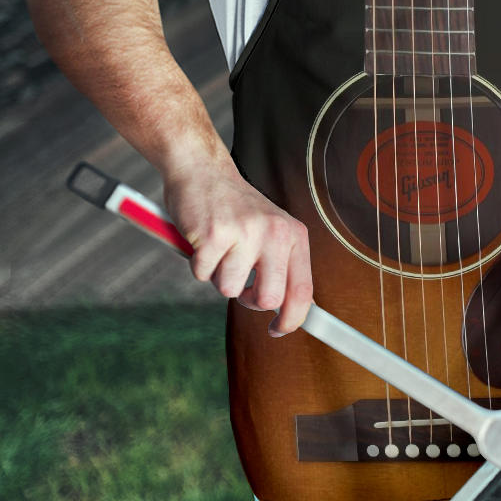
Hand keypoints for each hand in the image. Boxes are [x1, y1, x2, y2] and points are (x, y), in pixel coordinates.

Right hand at [163, 160, 311, 335]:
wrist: (203, 170)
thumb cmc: (236, 208)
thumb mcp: (272, 231)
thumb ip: (284, 266)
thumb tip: (294, 311)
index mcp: (294, 235)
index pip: (303, 291)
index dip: (292, 320)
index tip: (278, 330)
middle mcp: (275, 233)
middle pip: (268, 299)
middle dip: (249, 299)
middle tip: (239, 281)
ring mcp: (245, 232)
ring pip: (229, 290)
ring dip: (218, 276)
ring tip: (220, 249)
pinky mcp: (213, 234)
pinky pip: (202, 275)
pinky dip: (198, 264)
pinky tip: (203, 240)